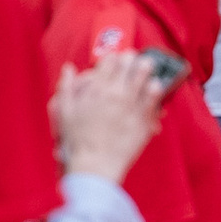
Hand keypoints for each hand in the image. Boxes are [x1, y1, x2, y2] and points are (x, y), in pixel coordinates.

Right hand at [53, 51, 164, 184]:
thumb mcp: (64, 111)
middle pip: (129, 64)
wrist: (95, 165)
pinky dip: (155, 90)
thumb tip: (68, 68)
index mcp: (97, 89)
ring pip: (145, 76)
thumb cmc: (78, 140)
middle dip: (132, 59)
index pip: (110, 60)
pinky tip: (154, 87)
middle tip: (134, 60)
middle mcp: (116, 94)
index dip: (114, 56)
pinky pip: (154, 98)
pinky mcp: (143, 119)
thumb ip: (66, 86)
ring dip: (146, 70)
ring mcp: (131, 106)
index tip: (116, 59)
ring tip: (147, 69)